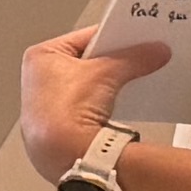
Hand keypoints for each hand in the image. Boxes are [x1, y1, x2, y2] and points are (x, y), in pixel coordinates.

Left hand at [17, 26, 173, 183]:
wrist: (65, 154)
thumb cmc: (67, 111)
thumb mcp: (108, 72)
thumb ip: (134, 58)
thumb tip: (154, 52)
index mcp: (40, 56)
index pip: (84, 37)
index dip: (112, 36)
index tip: (134, 36)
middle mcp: (37, 79)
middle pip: (86, 60)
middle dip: (111, 60)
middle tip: (137, 56)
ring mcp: (46, 104)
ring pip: (87, 84)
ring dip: (107, 84)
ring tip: (129, 80)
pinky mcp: (58, 126)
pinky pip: (87, 105)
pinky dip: (102, 103)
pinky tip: (116, 106)